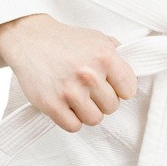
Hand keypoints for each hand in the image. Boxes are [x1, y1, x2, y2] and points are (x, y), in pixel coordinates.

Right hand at [0, 14, 137, 132]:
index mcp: (105, 56)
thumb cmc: (68, 40)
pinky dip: (72, 119)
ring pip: (95, 119)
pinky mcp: (52, 105)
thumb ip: (119, 55)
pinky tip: (68, 106)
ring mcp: (70, 91)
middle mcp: (90, 74)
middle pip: (112, 106)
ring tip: (81, 98)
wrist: (32, 39)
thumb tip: (134, 73)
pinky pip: (74, 126)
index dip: (122, 89)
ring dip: (89, 111)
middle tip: (92, 90)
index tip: (114, 86)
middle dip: (104, 99)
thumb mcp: (100, 39)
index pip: (129, 89)